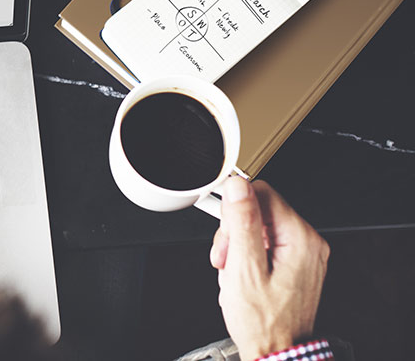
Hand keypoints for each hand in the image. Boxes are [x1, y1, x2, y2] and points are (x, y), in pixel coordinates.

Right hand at [210, 177, 328, 359]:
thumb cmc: (263, 322)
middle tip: (226, 257)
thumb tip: (238, 187)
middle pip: (259, 209)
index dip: (235, 208)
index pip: (262, 192)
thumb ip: (241, 223)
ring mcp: (303, 253)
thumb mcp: (244, 269)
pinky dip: (247, 255)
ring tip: (232, 270)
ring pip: (259, 226)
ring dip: (238, 245)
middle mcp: (308, 242)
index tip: (224, 229)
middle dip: (234, 231)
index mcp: (301, 238)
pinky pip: (265, 242)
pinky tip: (241, 273)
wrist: (276, 351)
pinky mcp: (295, 262)